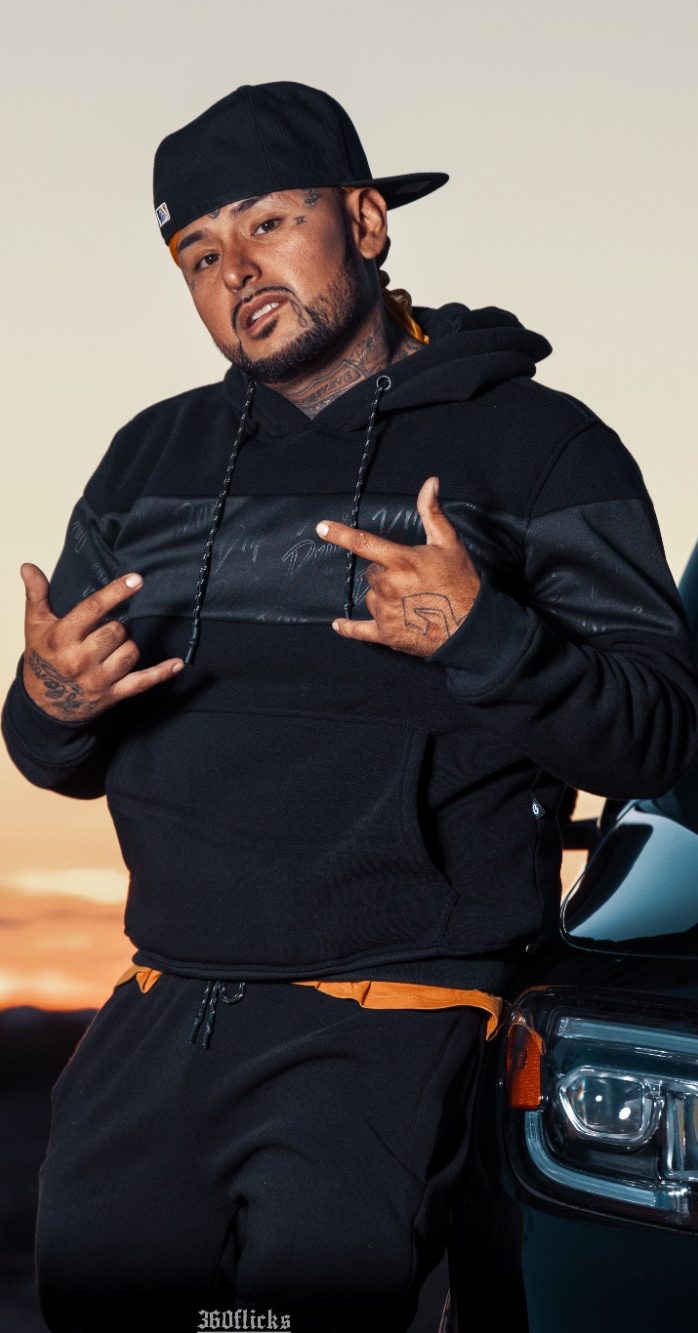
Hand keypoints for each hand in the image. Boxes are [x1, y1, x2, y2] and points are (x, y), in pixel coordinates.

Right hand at [20, 564, 184, 720]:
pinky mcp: (112, 695)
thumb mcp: (35, 626)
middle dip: (115, 628)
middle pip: (117, 631)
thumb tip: (28, 566)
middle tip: (100, 635)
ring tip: (110, 651)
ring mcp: (97, 680)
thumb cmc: (43, 658)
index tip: (137, 579)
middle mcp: (79, 660)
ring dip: (126, 647)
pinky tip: (178, 664)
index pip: (93, 609)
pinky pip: (143, 682)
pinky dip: (162, 673)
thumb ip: (37, 595)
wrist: (43, 704)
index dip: (116, 592)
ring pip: (131, 651)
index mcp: (62, 638)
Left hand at [315, 476, 480, 656]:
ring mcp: (385, 611)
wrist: (472, 626)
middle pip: (372, 574)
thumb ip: (433, 512)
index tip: (321, 527)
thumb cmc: (461, 581)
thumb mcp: (449, 543)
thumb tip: (430, 482)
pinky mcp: (386, 634)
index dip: (340, 534)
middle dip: (386, 574)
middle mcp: (388, 585)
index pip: (363, 542)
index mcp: (401, 561)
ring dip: (383, 598)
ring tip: (409, 602)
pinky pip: (359, 630)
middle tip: (411, 581)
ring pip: (370, 598)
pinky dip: (348, 628)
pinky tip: (339, 625)